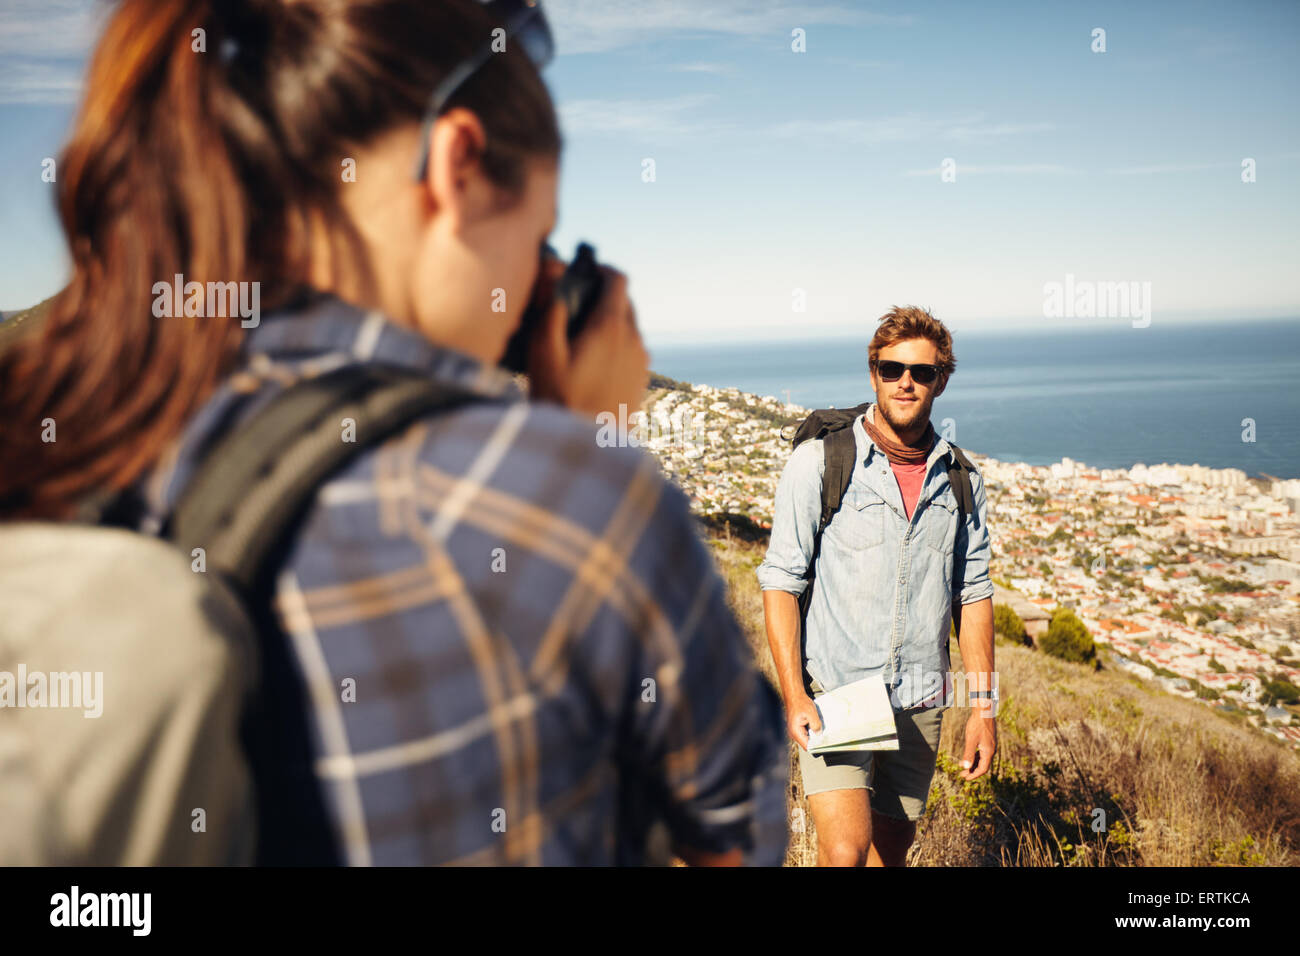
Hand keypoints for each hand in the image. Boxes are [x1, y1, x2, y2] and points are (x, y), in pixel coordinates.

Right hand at [526, 261, 648, 418]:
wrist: (586, 450)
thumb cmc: (559, 400)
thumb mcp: (543, 353)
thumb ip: (551, 309)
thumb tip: (555, 271)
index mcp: (612, 327)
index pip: (618, 280)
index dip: (601, 269)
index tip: (583, 271)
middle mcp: (634, 340)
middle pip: (625, 302)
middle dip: (603, 295)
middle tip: (575, 303)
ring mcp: (641, 362)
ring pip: (630, 327)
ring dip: (609, 323)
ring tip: (580, 336)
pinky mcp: (642, 381)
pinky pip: (632, 351)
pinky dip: (616, 345)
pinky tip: (592, 363)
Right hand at [786, 693, 822, 751]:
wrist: (794, 696)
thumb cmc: (800, 703)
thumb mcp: (811, 713)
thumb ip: (816, 725)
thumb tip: (819, 734)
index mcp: (796, 732)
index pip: (807, 746)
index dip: (816, 746)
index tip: (824, 743)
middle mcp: (794, 733)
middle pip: (808, 743)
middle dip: (816, 740)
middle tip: (825, 734)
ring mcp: (795, 731)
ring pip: (807, 738)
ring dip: (814, 734)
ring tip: (820, 727)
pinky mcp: (797, 728)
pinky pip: (806, 733)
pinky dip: (812, 730)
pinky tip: (815, 724)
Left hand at [959, 708, 996, 780]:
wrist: (984, 711)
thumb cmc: (977, 724)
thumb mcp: (971, 740)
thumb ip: (968, 754)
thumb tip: (965, 767)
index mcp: (988, 752)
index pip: (982, 769)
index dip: (974, 775)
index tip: (965, 778)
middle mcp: (991, 750)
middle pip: (983, 765)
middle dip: (972, 771)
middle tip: (962, 774)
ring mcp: (990, 745)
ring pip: (982, 759)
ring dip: (973, 764)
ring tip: (963, 767)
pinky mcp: (988, 740)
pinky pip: (982, 753)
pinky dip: (975, 757)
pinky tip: (968, 756)